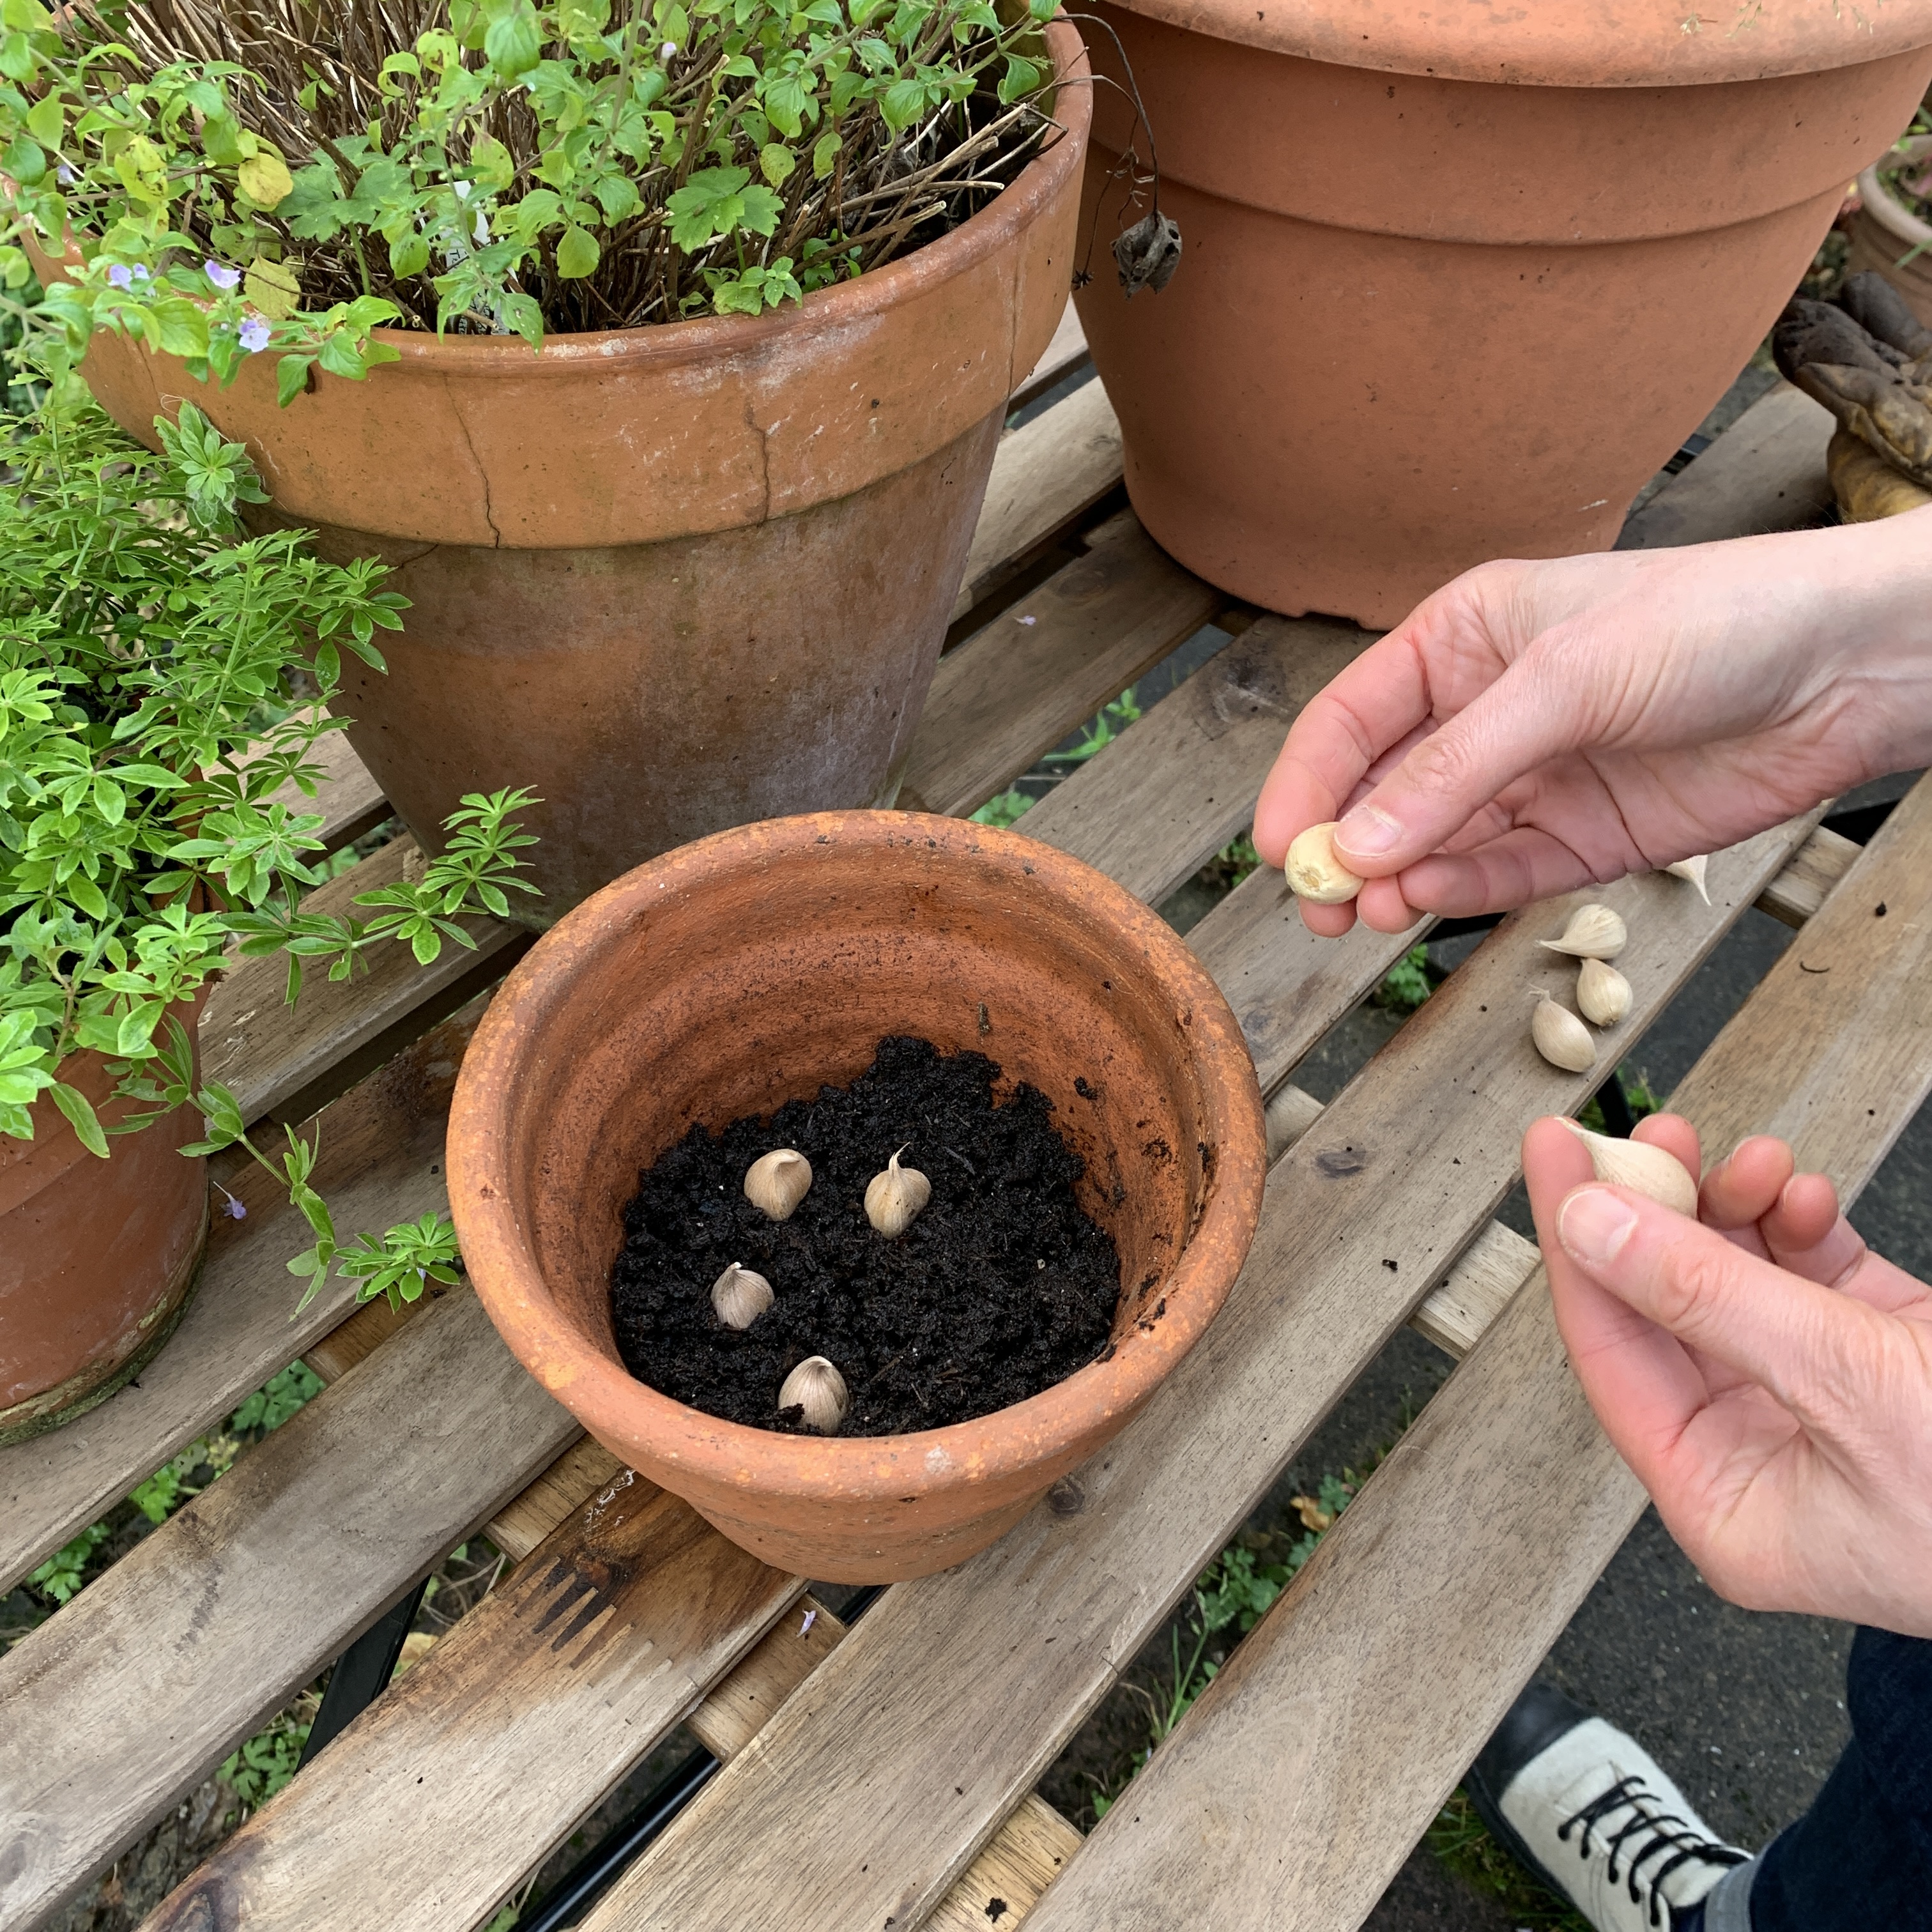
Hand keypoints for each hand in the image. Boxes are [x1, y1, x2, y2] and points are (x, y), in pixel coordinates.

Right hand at [1251, 509, 1931, 935]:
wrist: (1850, 667)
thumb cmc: (1717, 621)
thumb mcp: (1565, 680)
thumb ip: (1456, 768)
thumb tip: (1358, 844)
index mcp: (1463, 640)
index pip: (1351, 719)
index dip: (1306, 784)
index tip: (1278, 849)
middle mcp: (1486, 712)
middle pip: (1382, 792)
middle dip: (1340, 848)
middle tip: (1315, 903)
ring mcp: (1534, 779)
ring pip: (1433, 845)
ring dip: (1395, 881)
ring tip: (1365, 914)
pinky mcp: (1583, 837)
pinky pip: (1499, 875)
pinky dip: (1459, 895)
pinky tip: (1428, 904)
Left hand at [1524, 1114, 1931, 1636]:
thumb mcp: (1845, 1384)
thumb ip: (1711, 1299)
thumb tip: (1595, 1226)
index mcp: (1729, 1503)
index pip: (1610, 1352)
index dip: (1575, 1242)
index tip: (1555, 1154)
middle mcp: (1764, 1460)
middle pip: (1665, 1310)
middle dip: (1658, 1213)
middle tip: (1652, 1136)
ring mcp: (1823, 1408)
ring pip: (1735, 1284)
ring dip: (1734, 1208)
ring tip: (1750, 1161)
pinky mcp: (1884, 1363)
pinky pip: (1810, 1281)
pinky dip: (1801, 1228)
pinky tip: (1804, 1196)